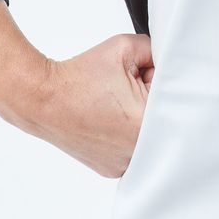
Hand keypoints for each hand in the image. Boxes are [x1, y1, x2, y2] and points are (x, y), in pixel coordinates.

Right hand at [30, 33, 154, 177]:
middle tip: (129, 92)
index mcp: (146, 122)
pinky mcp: (112, 169)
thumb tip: (167, 61)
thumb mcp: (125, 48)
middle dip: (152, 103)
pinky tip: (111, 124)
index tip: (143, 78)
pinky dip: (128, 138)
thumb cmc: (80, 77)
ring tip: (117, 109)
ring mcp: (124, 163)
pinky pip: (133, 152)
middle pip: (164, 122)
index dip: (159, 83)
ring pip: (150, 140)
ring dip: (142, 123)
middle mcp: (138, 150)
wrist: (43, 99)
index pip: (174, 98)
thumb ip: (155, 52)